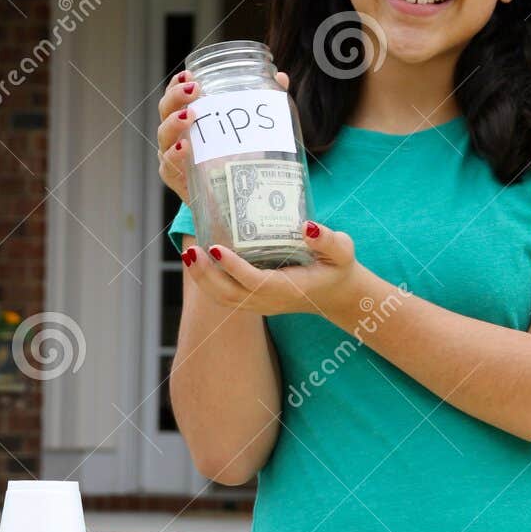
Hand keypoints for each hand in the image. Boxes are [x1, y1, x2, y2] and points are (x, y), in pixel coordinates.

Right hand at [156, 67, 290, 201]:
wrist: (231, 205)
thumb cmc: (236, 161)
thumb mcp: (250, 132)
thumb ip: (261, 104)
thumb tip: (281, 77)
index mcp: (189, 121)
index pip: (176, 97)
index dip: (177, 84)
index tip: (189, 74)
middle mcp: (177, 136)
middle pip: (166, 110)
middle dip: (176, 96)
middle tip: (194, 89)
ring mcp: (174, 158)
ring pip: (164, 135)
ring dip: (174, 122)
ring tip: (190, 115)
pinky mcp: (178, 181)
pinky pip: (168, 167)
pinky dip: (174, 156)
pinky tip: (185, 148)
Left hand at [181, 220, 360, 319]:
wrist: (336, 294)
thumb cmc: (337, 267)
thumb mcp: (342, 251)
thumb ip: (328, 240)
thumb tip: (306, 227)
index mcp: (290, 288)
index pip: (256, 282)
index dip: (234, 268)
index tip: (216, 248)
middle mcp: (271, 300)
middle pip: (231, 295)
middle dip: (207, 275)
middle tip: (191, 250)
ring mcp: (260, 304)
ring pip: (224, 299)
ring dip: (202, 279)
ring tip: (188, 254)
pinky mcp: (253, 301)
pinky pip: (225, 297)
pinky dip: (207, 281)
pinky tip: (198, 260)